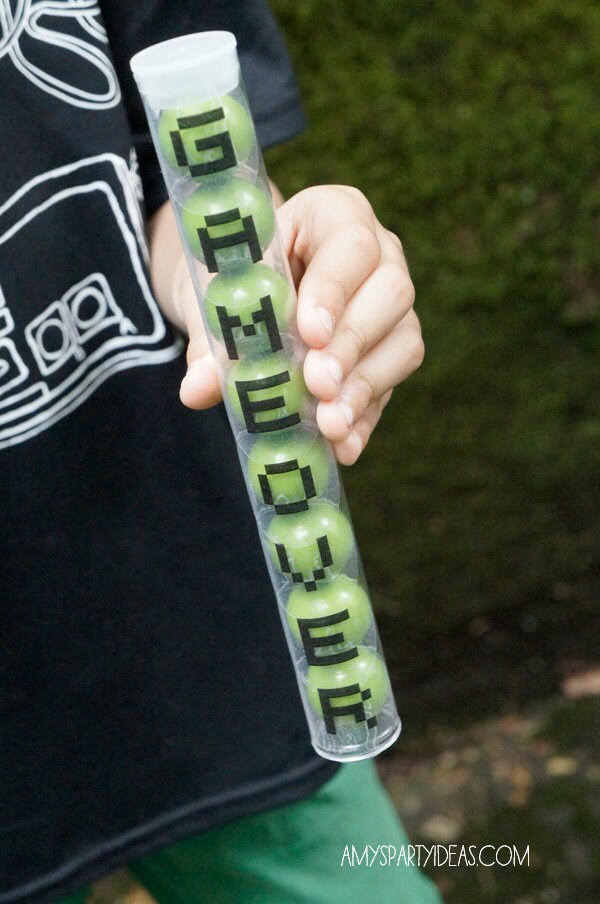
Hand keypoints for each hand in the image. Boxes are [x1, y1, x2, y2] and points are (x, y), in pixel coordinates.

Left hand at [150, 185, 421, 463]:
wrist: (248, 294)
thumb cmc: (235, 277)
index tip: (310, 334)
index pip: (351, 243)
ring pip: (403, 340)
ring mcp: (391, 307)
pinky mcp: (390, 353)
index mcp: (333, 215)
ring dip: (364, 387)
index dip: (334, 290)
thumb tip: (198, 389)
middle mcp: (379, 255)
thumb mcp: (216, 293)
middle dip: (352, 344)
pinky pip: (391, 385)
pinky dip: (365, 417)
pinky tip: (342, 446)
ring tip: (328, 424)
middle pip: (391, 292)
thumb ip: (212, 336)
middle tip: (317, 385)